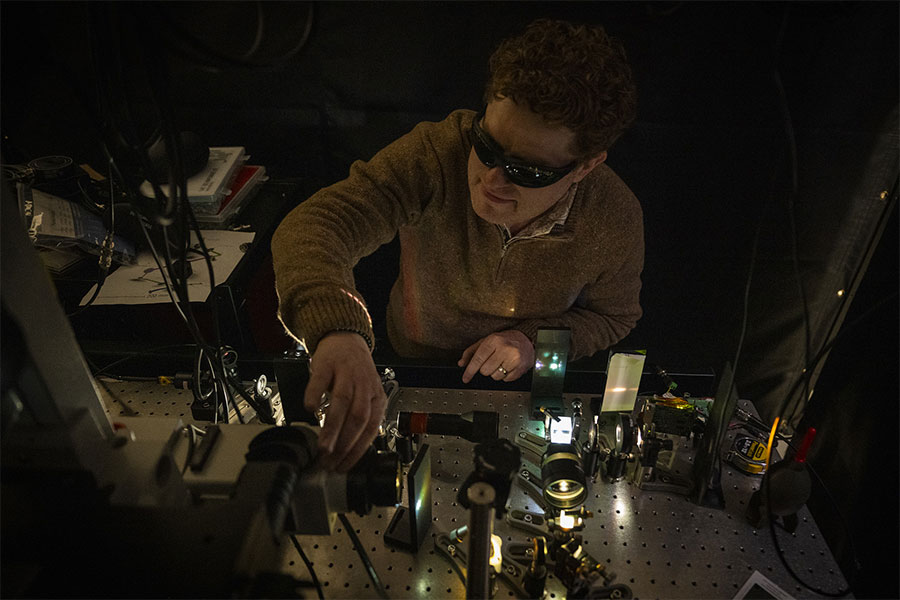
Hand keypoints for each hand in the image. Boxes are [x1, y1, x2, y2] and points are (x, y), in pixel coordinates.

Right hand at [304, 332, 386, 471]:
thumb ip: (357, 421)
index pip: (370, 429)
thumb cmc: (354, 374)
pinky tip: (310, 409)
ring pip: (343, 403)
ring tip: (323, 447)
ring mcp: (347, 373)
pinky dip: (316, 395)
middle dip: (344, 444)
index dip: (357, 450)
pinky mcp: (329, 364)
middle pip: (358, 418)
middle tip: (330, 460)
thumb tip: (345, 453)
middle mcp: (365, 385)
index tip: (343, 466)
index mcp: (376, 398)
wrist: (345, 340)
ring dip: (332, 428)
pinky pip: (322, 380)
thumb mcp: (364, 397)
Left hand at [458, 330, 534, 382]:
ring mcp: (514, 359)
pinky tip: (508, 366)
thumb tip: (461, 363)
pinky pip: (506, 380)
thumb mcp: (486, 341)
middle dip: (485, 369)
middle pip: (485, 371)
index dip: (470, 371)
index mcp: (494, 340)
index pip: (478, 359)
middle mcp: (504, 349)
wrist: (526, 340)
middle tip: (492, 361)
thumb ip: (472, 352)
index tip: (465, 378)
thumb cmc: (504, 340)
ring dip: (495, 373)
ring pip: (495, 377)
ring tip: (501, 363)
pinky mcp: (520, 368)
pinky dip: (505, 376)